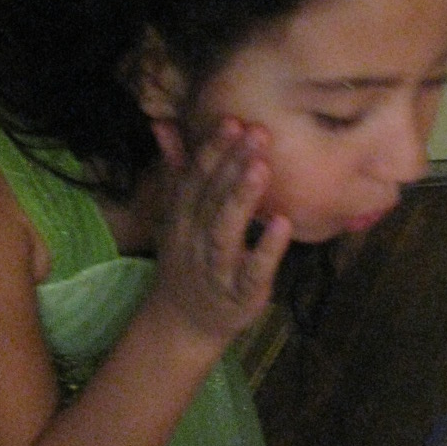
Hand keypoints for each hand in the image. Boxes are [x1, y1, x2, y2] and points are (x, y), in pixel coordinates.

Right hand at [149, 119, 291, 345]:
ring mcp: (216, 269)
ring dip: (242, 199)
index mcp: (181, 217)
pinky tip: (283, 224)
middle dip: (232, 164)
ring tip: (262, 167)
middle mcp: (194, 240)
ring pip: (224, 232)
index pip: (194, 179)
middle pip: (210, 199)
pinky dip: (266, 249)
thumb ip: (176, 171)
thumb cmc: (189, 259)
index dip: (212, 150)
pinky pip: (252, 272)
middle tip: (257, 132)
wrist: (183, 324)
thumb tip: (163, 124)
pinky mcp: (240, 296)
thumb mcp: (176, 216)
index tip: (232, 121)